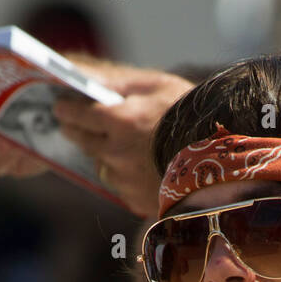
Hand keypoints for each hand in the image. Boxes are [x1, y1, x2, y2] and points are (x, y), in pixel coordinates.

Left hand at [52, 64, 193, 215]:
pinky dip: (125, 176)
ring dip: (105, 156)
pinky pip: (121, 186)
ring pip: (102, 165)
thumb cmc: (191, 115)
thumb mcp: (158, 85)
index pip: (77, 115)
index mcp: (119, 121)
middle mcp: (116, 153)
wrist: (221, 160)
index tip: (60, 107)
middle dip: (78, 131)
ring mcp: (126, 181)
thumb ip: (121, 83)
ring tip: (119, 146)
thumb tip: (88, 81)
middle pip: (84, 142)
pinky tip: (141, 167)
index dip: (66, 110)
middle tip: (75, 124)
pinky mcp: (137, 201)